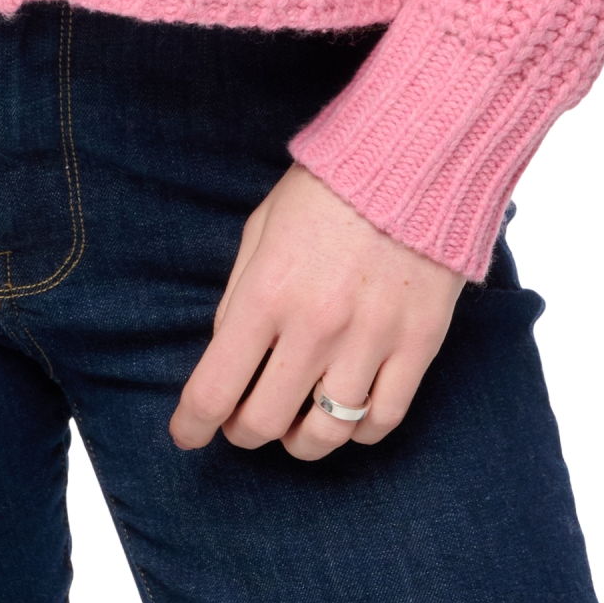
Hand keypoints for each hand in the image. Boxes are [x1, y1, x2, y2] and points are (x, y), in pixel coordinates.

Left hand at [169, 162, 463, 460]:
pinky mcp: (418, 344)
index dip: (192, 425)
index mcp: (266, 293)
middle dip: (242, 433)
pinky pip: (383, 419)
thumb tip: (226, 356)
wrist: (413, 159)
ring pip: (326, 434)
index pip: (214, 389)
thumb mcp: (261, 228)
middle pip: (264, 422)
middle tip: (241, 424)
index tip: (185, 435)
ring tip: (294, 429)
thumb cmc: (327, 189)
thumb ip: (238, 295)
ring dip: (299, 443)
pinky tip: (346, 415)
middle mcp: (316, 326)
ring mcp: (370, 339)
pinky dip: (358, 431)